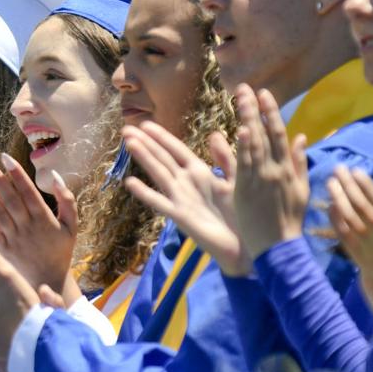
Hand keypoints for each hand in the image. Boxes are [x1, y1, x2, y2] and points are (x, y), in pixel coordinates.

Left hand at [0, 153, 76, 290]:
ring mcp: (12, 239)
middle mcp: (27, 228)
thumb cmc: (60, 250)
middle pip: (8, 199)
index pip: (27, 191)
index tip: (4, 156)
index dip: (16, 173)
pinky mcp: (0, 249)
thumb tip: (55, 174)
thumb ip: (67, 199)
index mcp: (44, 219)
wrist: (48, 281)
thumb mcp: (71, 225)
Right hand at [124, 122, 249, 276]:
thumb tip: (214, 134)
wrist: (246, 247)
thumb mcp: (237, 180)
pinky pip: (160, 203)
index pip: (177, 150)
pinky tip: (130, 182)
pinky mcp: (180, 216)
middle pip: (162, 159)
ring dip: (145, 158)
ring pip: (159, 174)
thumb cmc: (242, 215)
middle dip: (146, 143)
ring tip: (129, 143)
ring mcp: (181, 199)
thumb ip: (226, 158)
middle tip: (126, 130)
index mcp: (201, 173)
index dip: (161, 137)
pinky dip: (145, 193)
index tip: (145, 124)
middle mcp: (187, 184)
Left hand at [232, 85, 308, 257]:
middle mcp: (276, 170)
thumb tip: (301, 136)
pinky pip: (244, 165)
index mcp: (288, 169)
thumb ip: (299, 162)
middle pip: (266, 133)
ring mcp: (261, 179)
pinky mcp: (246, 191)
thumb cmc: (289, 220)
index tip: (265, 93)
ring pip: (254, 144)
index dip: (272, 112)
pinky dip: (245, 148)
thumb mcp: (301, 189)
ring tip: (240, 98)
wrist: (279, 247)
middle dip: (255, 108)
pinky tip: (242, 130)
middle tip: (247, 87)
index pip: (280, 133)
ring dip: (247, 119)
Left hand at [329, 168, 372, 287]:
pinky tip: (330, 205)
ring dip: (337, 198)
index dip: (366, 185)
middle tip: (338, 168)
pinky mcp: (358, 257)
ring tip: (330, 182)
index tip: (355, 170)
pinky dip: (335, 219)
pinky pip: (342, 235)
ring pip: (348, 219)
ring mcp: (368, 248)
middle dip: (347, 185)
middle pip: (360, 207)